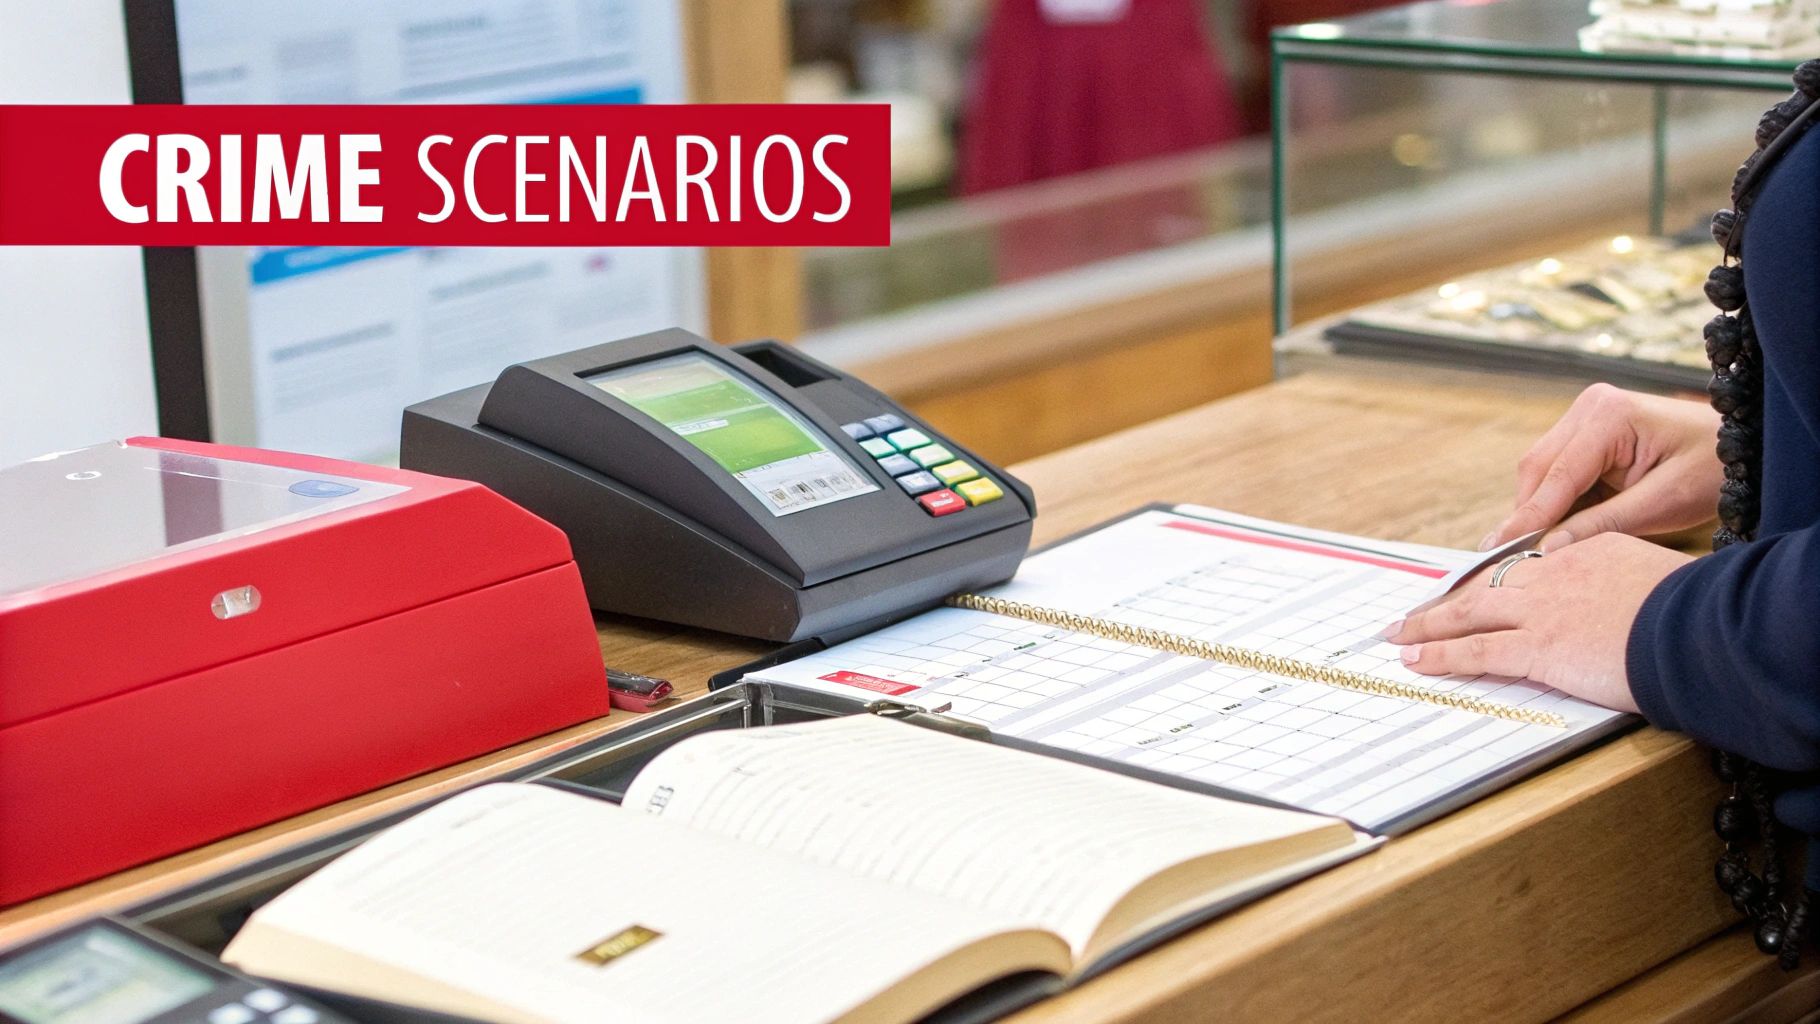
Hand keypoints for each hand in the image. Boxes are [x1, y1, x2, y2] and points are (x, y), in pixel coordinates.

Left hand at [1389, 533, 1692, 712]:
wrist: (1697, 628)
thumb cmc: (1695, 612)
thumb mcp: (1661, 583)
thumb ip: (1632, 588)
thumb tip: (1630, 604)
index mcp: (1588, 553)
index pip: (1530, 566)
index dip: (1498, 582)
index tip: (1479, 590)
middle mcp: (1555, 575)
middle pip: (1488, 583)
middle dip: (1448, 599)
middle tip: (1416, 610)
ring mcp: (1542, 609)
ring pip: (1469, 612)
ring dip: (1428, 625)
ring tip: (1398, 633)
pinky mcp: (1536, 645)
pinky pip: (1475, 649)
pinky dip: (1440, 655)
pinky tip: (1416, 660)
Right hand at [1482, 383, 1721, 553]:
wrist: (1742, 446)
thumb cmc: (1711, 471)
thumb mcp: (1663, 504)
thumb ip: (1603, 525)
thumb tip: (1548, 550)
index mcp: (1609, 416)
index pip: (1556, 476)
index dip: (1527, 517)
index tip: (1498, 550)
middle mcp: (1589, 408)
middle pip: (1537, 470)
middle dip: (1528, 514)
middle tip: (1512, 558)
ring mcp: (1585, 416)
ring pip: (1540, 471)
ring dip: (1542, 508)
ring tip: (1538, 547)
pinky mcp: (1586, 432)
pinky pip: (1556, 472)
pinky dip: (1557, 501)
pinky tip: (1561, 527)